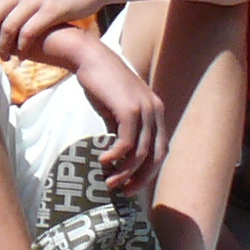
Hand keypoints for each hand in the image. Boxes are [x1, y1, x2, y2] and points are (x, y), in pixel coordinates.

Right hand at [71, 40, 169, 190]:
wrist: (90, 57)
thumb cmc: (101, 83)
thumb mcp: (117, 109)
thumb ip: (124, 129)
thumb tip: (121, 157)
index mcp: (156, 112)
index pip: (160, 150)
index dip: (149, 172)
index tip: (132, 185)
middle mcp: (155, 111)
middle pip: (156, 155)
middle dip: (141, 178)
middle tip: (124, 191)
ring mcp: (144, 109)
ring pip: (141, 152)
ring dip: (125, 171)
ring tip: (110, 181)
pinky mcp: (129, 109)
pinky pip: (126, 142)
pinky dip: (116, 156)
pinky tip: (103, 161)